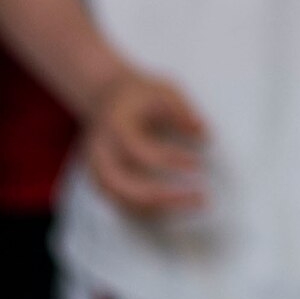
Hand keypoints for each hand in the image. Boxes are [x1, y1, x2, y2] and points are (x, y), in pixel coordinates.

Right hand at [80, 66, 210, 217]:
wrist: (106, 96)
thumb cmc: (141, 94)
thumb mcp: (164, 90)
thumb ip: (182, 110)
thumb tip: (203, 133)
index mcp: (114, 124)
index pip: (137, 149)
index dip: (167, 159)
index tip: (198, 164)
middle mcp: (100, 149)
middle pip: (122, 184)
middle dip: (162, 197)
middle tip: (200, 198)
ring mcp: (96, 166)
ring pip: (119, 198)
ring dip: (155, 208)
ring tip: (193, 203)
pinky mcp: (100, 178)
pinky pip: (120, 202)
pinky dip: (146, 208)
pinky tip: (175, 205)